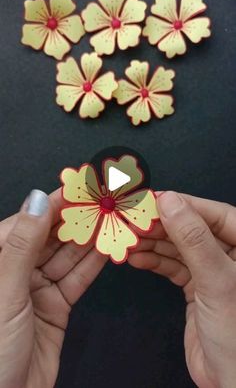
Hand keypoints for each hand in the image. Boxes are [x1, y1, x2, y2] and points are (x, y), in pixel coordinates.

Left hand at [0, 189, 106, 387]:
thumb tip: (37, 201)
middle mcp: (15, 271)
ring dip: (90, 239)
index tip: (80, 187)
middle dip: (78, 220)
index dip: (55, 203)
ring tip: (112, 220)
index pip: (30, 222)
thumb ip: (24, 244)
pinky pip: (76, 278)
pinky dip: (93, 263)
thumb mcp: (6, 290)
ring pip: (67, 256)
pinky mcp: (55, 307)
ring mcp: (36, 289)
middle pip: (51, 237)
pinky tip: (107, 247)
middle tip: (104, 203)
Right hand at [128, 191, 235, 387]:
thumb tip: (171, 202)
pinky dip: (154, 261)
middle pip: (193, 229)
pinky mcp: (196, 289)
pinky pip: (173, 267)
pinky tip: (137, 258)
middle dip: (163, 225)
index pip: (215, 214)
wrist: (229, 383)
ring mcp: (212, 272)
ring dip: (154, 243)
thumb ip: (193, 239)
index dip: (185, 204)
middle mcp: (230, 256)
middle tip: (135, 220)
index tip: (156, 199)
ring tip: (130, 239)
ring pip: (180, 247)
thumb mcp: (217, 280)